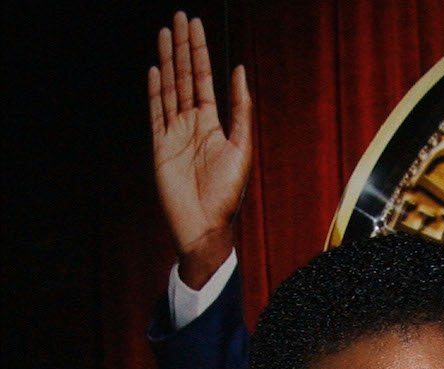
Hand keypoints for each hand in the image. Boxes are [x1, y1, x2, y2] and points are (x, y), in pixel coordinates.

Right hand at [148, 11, 251, 288]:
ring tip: (165, 33)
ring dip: (167, 60)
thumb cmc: (228, 193)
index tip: (196, 25)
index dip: (201, 52)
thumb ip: (241, 109)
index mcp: (214, 124)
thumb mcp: (241, 147)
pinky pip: (155, 112)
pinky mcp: (159, 146)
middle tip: (179, 17)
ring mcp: (174, 133)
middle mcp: (193, 125)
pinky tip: (154, 69)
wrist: (204, 225)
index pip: (205, 79)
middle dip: (183, 47)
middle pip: (186, 77)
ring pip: (169, 88)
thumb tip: (240, 70)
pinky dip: (154, 90)